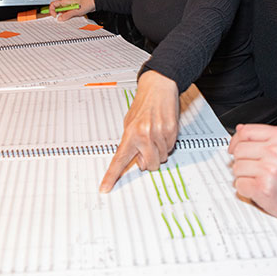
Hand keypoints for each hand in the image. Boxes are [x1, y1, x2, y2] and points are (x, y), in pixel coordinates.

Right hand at [48, 0, 95, 20]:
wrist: (93, 3)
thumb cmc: (87, 3)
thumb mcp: (76, 11)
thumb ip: (67, 15)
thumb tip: (60, 18)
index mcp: (65, 1)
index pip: (53, 4)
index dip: (52, 10)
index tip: (55, 16)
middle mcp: (66, 3)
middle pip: (56, 8)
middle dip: (57, 14)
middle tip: (61, 18)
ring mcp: (69, 6)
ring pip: (61, 11)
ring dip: (63, 16)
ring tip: (68, 17)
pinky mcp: (72, 8)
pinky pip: (66, 12)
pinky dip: (67, 16)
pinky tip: (71, 17)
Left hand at [99, 70, 179, 192]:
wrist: (159, 87)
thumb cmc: (144, 105)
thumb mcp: (130, 123)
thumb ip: (131, 144)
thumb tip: (139, 162)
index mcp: (130, 134)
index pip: (119, 160)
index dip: (112, 176)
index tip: (105, 188)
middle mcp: (144, 135)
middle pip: (150, 165)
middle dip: (150, 160)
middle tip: (148, 145)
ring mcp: (159, 133)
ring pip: (162, 157)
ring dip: (160, 150)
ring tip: (156, 132)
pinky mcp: (172, 131)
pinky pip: (171, 147)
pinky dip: (168, 143)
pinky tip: (163, 129)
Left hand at [228, 124, 276, 235]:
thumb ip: (266, 137)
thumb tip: (240, 130)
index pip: (246, 131)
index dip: (236, 140)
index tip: (234, 148)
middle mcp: (275, 151)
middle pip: (239, 150)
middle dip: (242, 161)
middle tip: (253, 169)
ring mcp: (268, 170)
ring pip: (237, 168)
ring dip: (243, 176)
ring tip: (259, 180)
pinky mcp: (262, 188)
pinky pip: (239, 185)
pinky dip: (245, 189)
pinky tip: (259, 190)